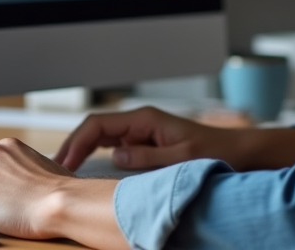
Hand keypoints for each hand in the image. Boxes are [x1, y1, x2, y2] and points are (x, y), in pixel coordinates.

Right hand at [54, 106, 294, 172]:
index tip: (63, 163)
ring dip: (83, 153)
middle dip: (73, 147)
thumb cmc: (215, 151)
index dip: (76, 142)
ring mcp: (142, 134)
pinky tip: (89, 174)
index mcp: (145, 119)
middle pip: (95, 131)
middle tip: (54, 170)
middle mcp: (140, 123)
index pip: (98, 125)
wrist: (239, 152)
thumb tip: (116, 156)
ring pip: (102, 140)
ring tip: (65, 174)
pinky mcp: (146, 146)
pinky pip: (115, 149)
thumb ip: (148, 157)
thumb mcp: (181, 157)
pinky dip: (97, 159)